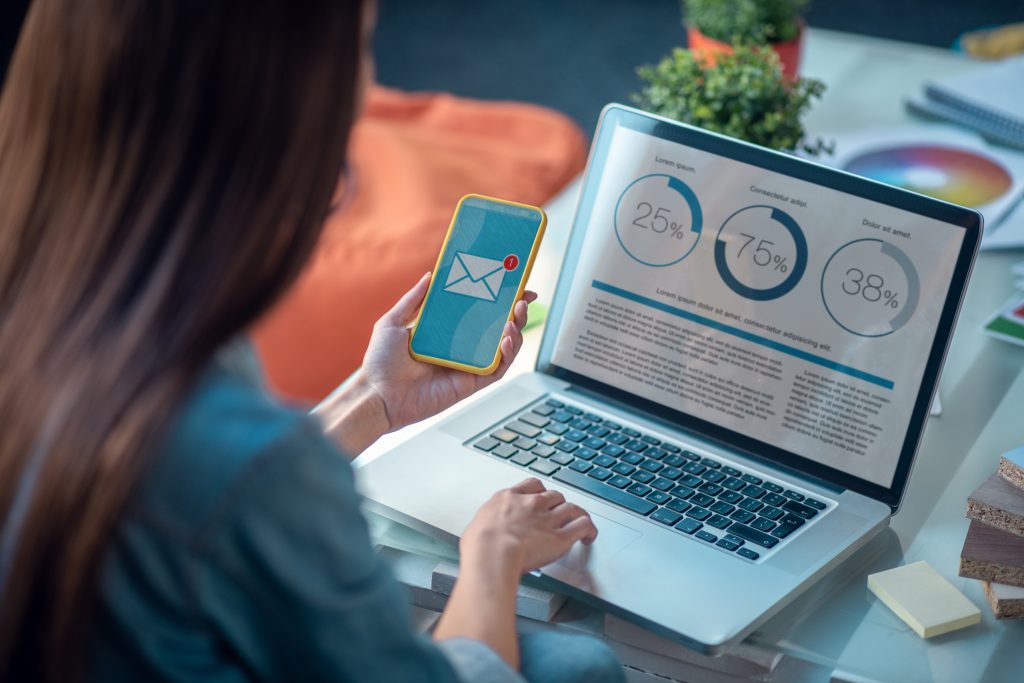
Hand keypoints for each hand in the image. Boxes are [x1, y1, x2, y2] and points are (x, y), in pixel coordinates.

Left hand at [360, 272, 536, 431]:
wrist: (378, 395)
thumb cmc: (380, 363)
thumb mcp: (393, 321)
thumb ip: (413, 299)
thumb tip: (430, 276)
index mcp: (444, 332)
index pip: (476, 312)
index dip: (496, 299)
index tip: (511, 284)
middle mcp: (459, 348)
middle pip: (496, 328)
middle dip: (514, 312)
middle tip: (522, 298)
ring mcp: (467, 365)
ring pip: (502, 348)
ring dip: (515, 331)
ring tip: (515, 316)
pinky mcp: (470, 384)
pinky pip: (497, 368)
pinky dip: (508, 354)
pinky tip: (507, 339)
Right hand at [461, 478, 597, 572]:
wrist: (491, 552)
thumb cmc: (479, 544)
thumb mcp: (477, 526)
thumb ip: (488, 526)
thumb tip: (482, 536)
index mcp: (510, 498)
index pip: (532, 485)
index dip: (540, 492)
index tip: (541, 498)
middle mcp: (532, 504)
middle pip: (554, 496)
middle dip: (558, 505)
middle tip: (558, 515)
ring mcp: (548, 519)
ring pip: (572, 508)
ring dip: (576, 515)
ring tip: (578, 523)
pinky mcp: (561, 537)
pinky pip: (583, 526)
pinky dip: (589, 530)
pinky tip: (589, 537)